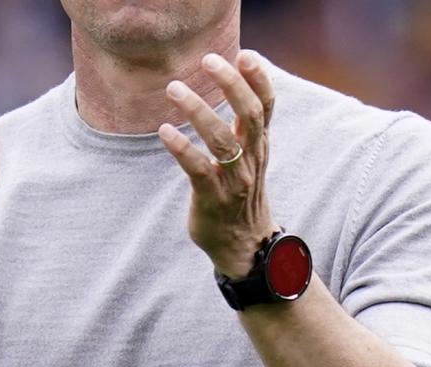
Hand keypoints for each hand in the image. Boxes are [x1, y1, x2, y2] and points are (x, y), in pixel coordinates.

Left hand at [158, 50, 277, 277]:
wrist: (245, 248)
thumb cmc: (240, 197)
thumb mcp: (249, 160)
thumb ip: (242, 130)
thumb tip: (231, 90)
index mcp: (259, 147)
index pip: (266, 106)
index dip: (259, 79)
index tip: (245, 54)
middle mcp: (251, 160)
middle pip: (249, 115)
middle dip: (231, 84)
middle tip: (208, 61)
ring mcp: (234, 180)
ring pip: (221, 139)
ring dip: (198, 110)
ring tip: (175, 87)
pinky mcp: (212, 198)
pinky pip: (198, 169)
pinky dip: (182, 148)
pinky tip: (164, 131)